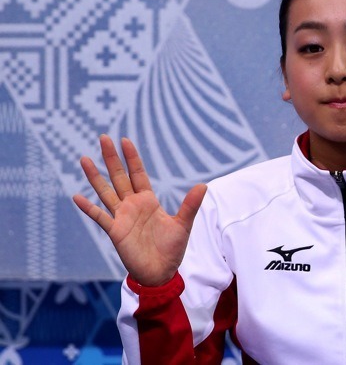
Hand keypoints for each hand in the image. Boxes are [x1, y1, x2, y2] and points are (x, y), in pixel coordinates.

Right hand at [73, 135, 206, 286]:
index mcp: (148, 200)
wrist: (161, 272)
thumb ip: (190, 205)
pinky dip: (88, 207)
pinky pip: (99, 217)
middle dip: (111, 158)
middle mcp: (132, 205)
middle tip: (103, 137)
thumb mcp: (183, 225)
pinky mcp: (115, 231)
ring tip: (84, 159)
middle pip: (119, 177)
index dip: (131, 158)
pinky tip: (77, 196)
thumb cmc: (172, 249)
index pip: (138, 174)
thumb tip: (203, 185)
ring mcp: (121, 217)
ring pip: (105, 192)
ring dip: (95, 177)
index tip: (125, 140)